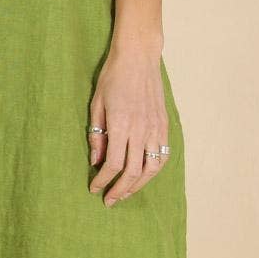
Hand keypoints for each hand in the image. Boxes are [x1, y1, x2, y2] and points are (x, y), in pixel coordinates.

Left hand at [87, 41, 169, 205]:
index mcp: (121, 124)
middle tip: (109, 200)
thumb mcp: (96, 104)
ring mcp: (155, 128)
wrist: (138, 57)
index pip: (113, 164)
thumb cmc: (113, 77)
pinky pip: (162, 155)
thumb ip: (97, 135)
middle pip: (133, 171)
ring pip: (151, 168)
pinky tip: (143, 175)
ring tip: (126, 192)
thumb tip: (96, 161)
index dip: (103, 180)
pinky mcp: (164, 125)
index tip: (95, 188)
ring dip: (139, 185)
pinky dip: (153, 170)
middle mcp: (140, 129)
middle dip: (120, 190)